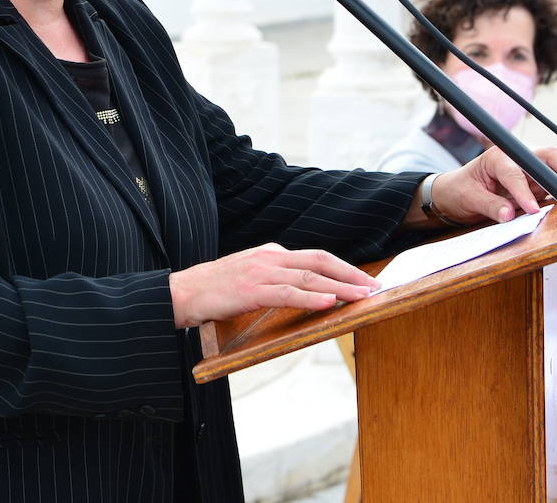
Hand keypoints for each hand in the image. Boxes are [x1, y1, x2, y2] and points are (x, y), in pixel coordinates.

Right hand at [169, 243, 380, 328]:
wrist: (180, 293)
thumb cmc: (215, 290)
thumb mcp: (251, 277)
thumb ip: (277, 280)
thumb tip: (307, 293)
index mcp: (271, 253)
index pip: (317, 256)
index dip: (345, 268)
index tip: (366, 280)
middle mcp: (270, 256)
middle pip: (321, 260)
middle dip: (352, 274)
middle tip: (376, 287)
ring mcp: (260, 271)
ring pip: (309, 276)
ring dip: (340, 287)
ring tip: (363, 296)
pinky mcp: (250, 289)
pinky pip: (287, 293)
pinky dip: (311, 297)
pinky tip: (328, 302)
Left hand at [426, 146, 556, 225]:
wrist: (459, 189)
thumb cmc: (462, 190)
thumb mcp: (469, 199)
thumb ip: (489, 206)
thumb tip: (509, 215)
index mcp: (497, 157)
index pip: (513, 173)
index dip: (522, 191)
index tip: (531, 209)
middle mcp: (517, 156)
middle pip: (544, 157)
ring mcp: (530, 166)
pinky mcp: (538, 178)